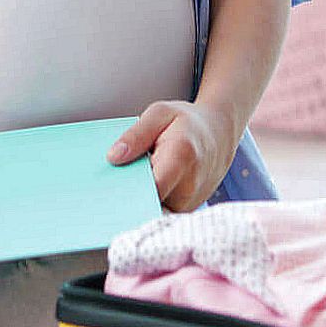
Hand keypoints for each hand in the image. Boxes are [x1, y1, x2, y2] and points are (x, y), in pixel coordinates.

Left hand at [106, 100, 235, 212]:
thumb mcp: (159, 114)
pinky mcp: (188, 209)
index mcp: (181, 156)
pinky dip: (149, 205)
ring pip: (155, 211)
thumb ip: (136, 134)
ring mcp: (192, 200)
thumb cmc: (187, 123)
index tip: (107, 194)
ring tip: (124, 189)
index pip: (151, 187)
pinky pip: (163, 212)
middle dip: (128, 199)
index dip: (128, 193)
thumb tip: (113, 157)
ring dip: (138, 202)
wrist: (219, 135)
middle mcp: (190, 184)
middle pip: (150, 203)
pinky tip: (138, 193)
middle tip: (106, 195)